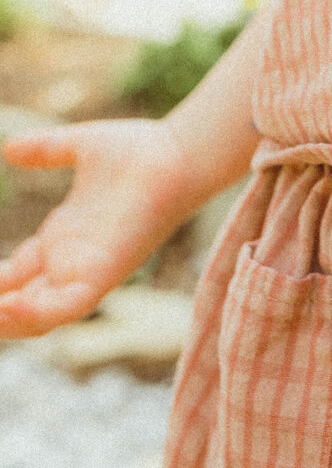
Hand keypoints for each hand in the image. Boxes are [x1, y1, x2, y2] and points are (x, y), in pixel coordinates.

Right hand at [0, 117, 197, 335]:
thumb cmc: (139, 150)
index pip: (14, 274)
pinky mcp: (105, 274)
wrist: (177, 151)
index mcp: (61, 238)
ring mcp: (86, 271)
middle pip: (19, 302)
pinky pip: (66, 307)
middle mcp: (70, 261)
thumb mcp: (80, 146)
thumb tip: (8, 148)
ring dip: (7, 321)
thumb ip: (46, 150)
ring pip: (38, 316)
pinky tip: (10, 307)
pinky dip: (37, 314)